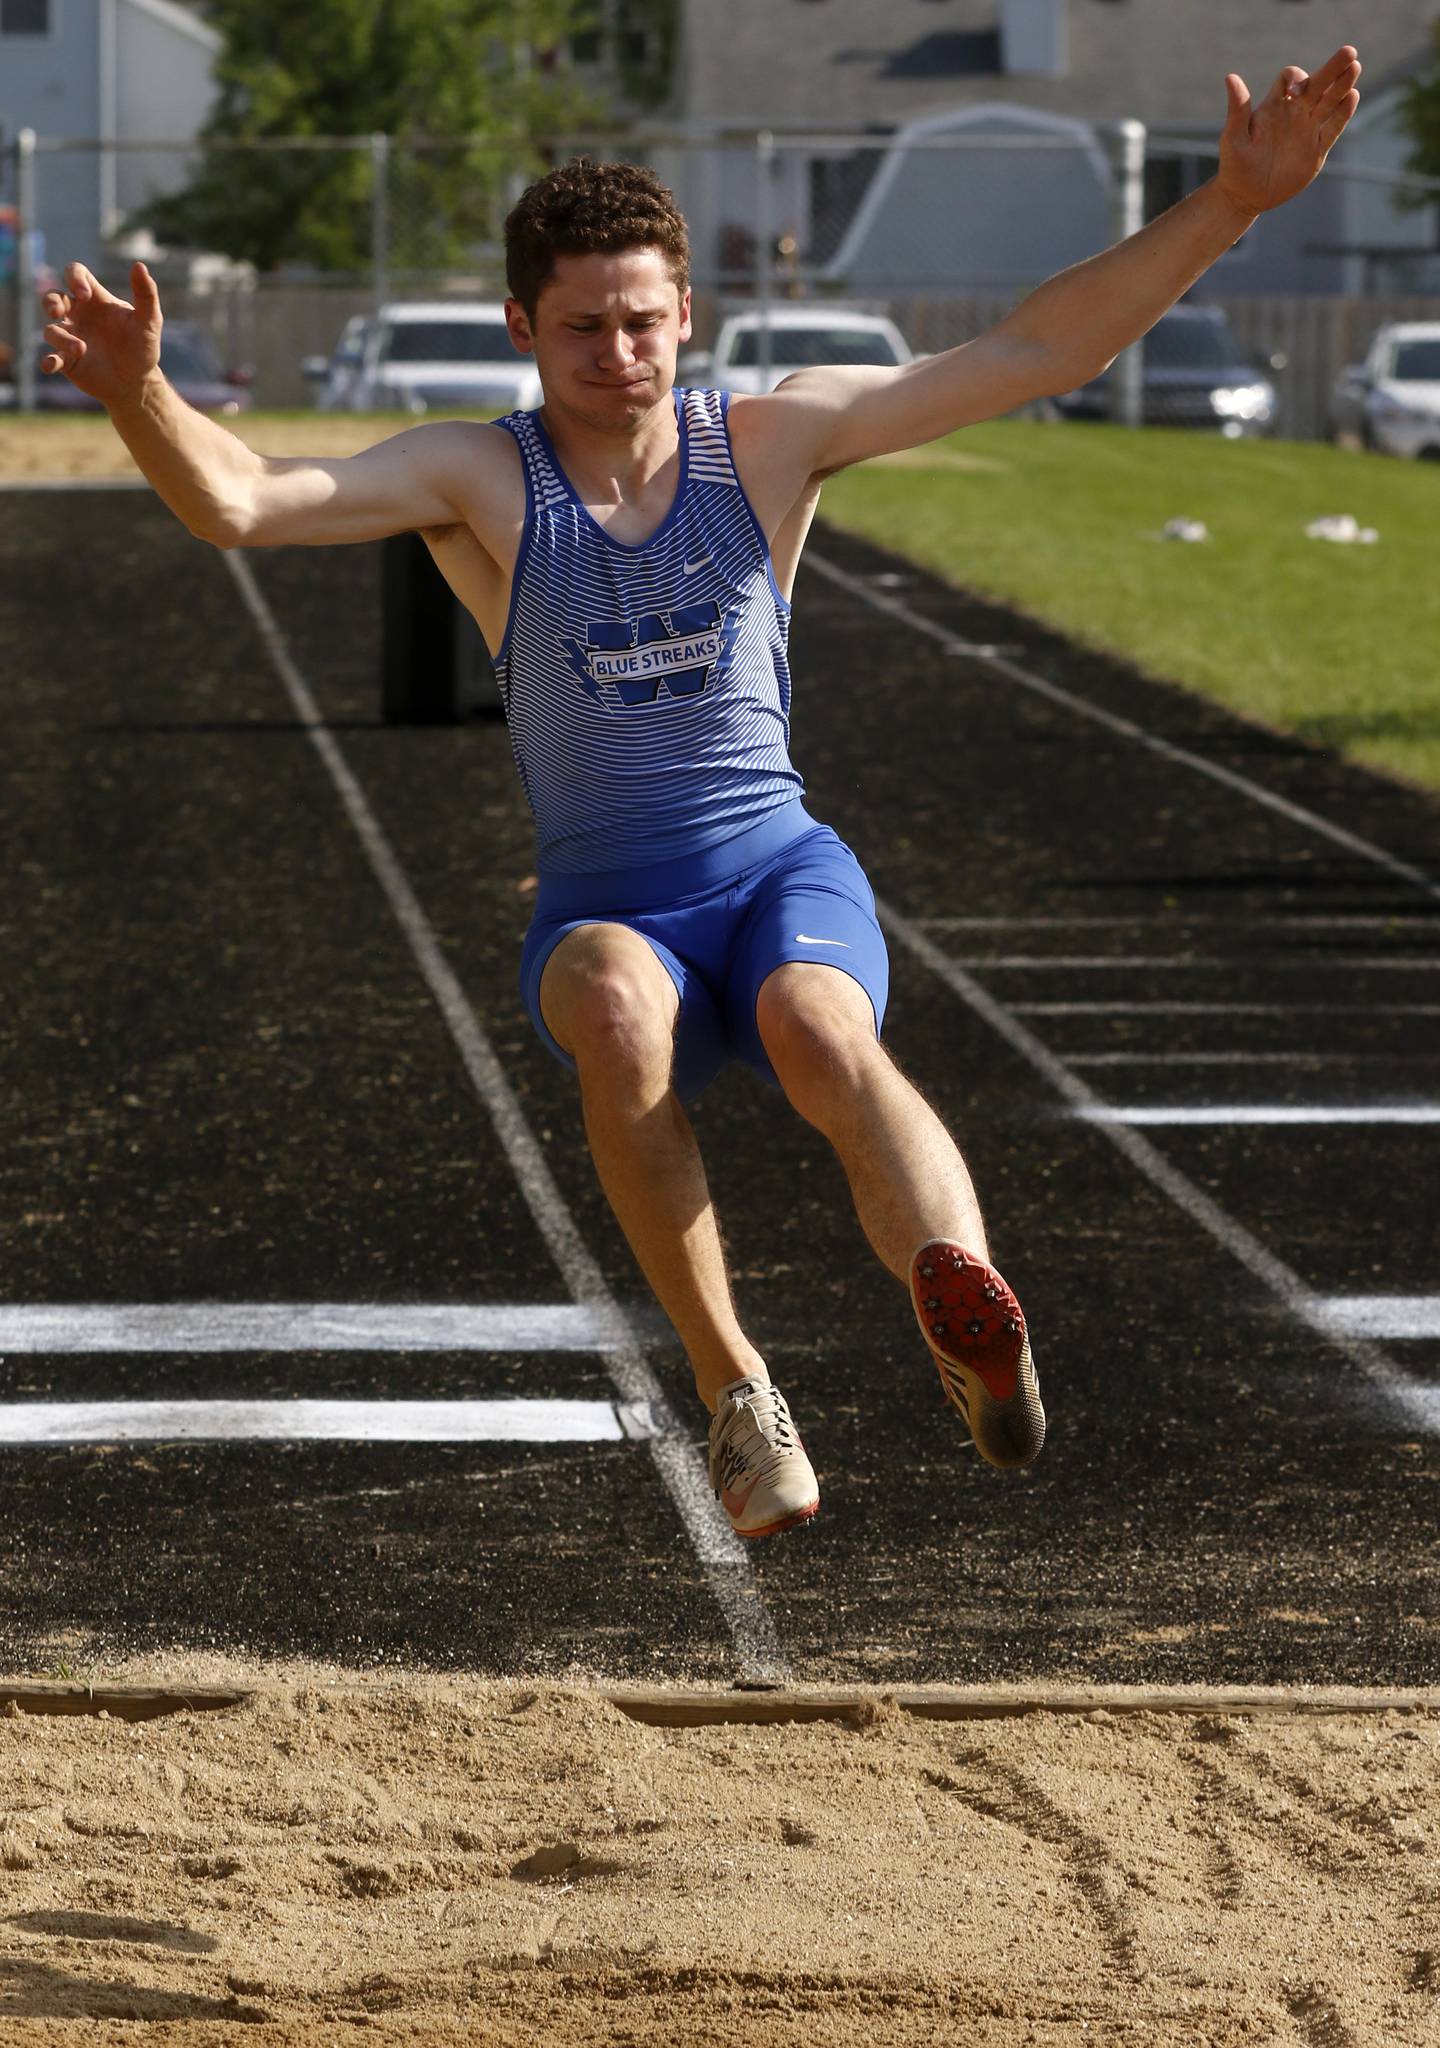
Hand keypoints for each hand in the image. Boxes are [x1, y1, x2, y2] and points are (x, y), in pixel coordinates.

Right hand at [40, 260, 162, 406]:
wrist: (138, 382)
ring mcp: (70, 337)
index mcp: (95, 299)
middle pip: (52, 297)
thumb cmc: (142, 348)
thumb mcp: (149, 321)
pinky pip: (51, 358)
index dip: (74, 278)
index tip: (83, 294)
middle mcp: (78, 315)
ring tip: (81, 350)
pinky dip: (48, 361)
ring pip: (51, 330)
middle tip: (57, 311)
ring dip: (62, 338)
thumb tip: (140, 265)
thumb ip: (146, 294)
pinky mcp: (67, 361)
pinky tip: (50, 365)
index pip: (75, 274)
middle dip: (50, 301)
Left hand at [1217, 46, 1360, 214]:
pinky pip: (1333, 128)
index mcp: (1275, 105)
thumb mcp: (1233, 137)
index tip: (1296, 92)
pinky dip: (1342, 114)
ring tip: (1355, 67)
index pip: (1292, 78)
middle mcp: (1295, 112)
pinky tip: (1352, 97)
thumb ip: (1237, 108)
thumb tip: (1230, 76)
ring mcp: (1308, 130)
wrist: (1245, 197)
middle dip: (1332, 68)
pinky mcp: (1317, 150)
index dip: (1297, 78)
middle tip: (1349, 52)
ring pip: (1329, 101)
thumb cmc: (1235, 166)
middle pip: (1318, 83)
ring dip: (1342, 85)